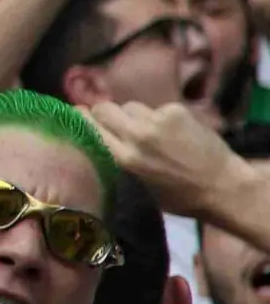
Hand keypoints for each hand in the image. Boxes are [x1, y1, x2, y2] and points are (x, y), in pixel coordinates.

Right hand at [87, 101, 247, 222]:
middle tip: (113, 123)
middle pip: (105, 108)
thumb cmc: (179, 197)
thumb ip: (116, 160)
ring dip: (133, 116)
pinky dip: (159, 118)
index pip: (90, 125)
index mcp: (124, 159)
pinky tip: (172, 132)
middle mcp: (137, 135)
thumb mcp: (137, 186)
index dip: (81, 118)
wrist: (224, 187)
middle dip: (104, 113)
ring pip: (130, 106)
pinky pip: (155, 108)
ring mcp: (158, 120)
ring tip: (149, 131)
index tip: (78, 116)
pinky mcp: (176, 111)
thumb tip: (98, 139)